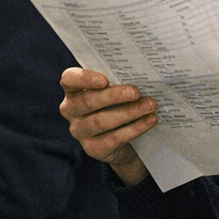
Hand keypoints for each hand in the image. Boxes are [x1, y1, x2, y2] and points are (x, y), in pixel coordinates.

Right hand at [58, 67, 155, 185]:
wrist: (125, 137)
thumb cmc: (118, 102)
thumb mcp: (114, 88)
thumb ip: (119, 78)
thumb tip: (140, 70)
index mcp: (73, 89)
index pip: (69, 79)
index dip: (85, 79)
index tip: (105, 80)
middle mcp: (71, 110)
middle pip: (87, 101)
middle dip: (114, 96)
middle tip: (136, 92)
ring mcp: (80, 131)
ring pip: (101, 122)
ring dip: (129, 112)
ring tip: (150, 105)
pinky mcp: (93, 148)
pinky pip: (114, 139)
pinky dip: (134, 129)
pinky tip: (150, 120)